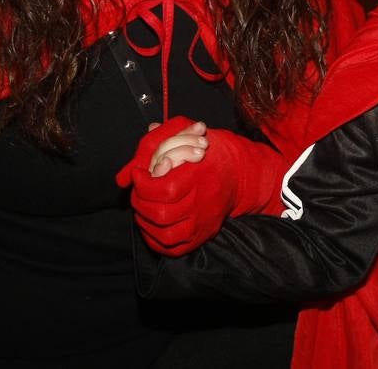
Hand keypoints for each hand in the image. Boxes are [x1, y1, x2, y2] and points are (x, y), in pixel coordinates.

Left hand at [117, 116, 233, 256]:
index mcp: (201, 177)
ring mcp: (203, 223)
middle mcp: (203, 203)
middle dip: (141, 203)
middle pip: (160, 213)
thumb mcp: (195, 138)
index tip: (138, 174)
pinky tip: (151, 225)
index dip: (143, 183)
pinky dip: (155, 240)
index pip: (164, 189)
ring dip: (145, 222)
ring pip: (164, 234)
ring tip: (142, 208)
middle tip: (138, 192)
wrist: (239, 177)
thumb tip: (150, 128)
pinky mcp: (202, 237)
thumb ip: (170, 135)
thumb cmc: (212, 155)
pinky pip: (172, 248)